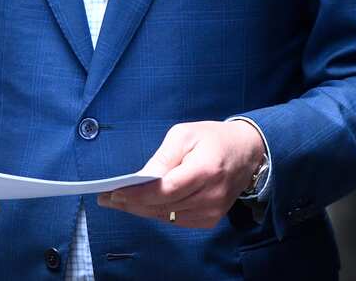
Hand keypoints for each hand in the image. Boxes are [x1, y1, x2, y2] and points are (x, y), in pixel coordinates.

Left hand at [98, 120, 264, 228]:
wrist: (247, 152)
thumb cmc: (213, 138)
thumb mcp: (185, 134)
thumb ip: (163, 157)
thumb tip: (141, 177)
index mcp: (205, 170)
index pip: (166, 189)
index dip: (138, 194)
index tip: (114, 193)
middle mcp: (211, 195)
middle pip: (163, 206)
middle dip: (132, 204)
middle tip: (107, 199)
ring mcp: (213, 211)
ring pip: (167, 217)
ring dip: (141, 210)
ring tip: (118, 202)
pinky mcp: (211, 219)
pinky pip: (177, 220)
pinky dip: (158, 213)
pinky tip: (142, 205)